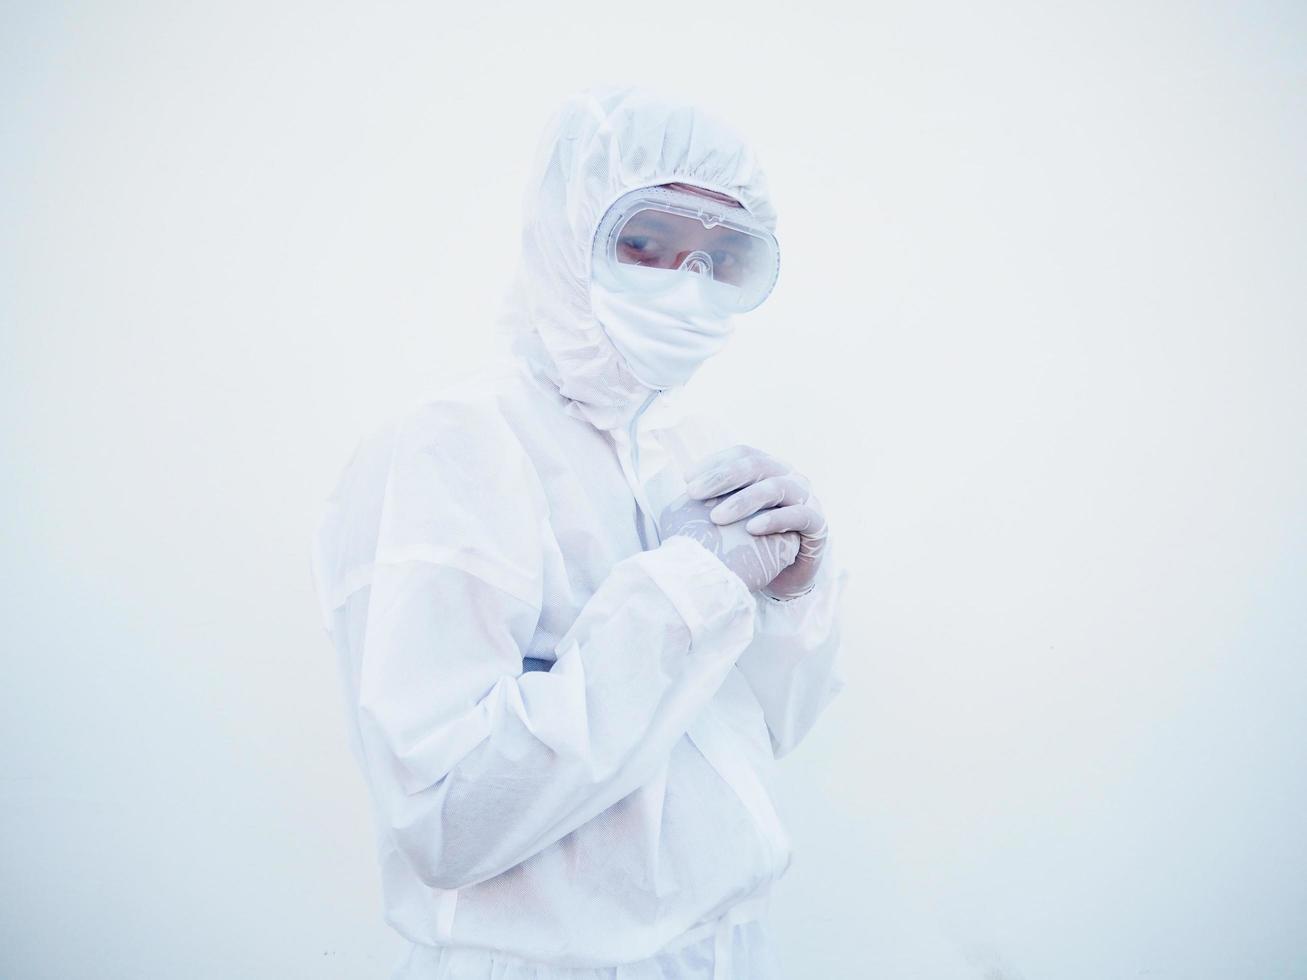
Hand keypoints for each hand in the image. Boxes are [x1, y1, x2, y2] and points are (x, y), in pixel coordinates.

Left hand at [684, 445, 829, 599]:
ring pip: (775, 487)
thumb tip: (682, 488)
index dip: (715, 462)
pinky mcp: (817, 523)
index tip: (687, 479)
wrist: (784, 576)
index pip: (743, 454)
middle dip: (722, 477)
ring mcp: (806, 498)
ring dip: (743, 500)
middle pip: (756, 465)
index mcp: (769, 469)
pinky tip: (751, 529)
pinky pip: (798, 515)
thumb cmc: (753, 543)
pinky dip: (774, 520)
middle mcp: (789, 477)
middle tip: (693, 493)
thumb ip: (713, 500)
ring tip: (717, 517)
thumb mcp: (730, 519)